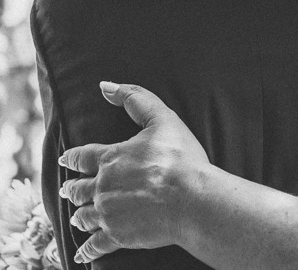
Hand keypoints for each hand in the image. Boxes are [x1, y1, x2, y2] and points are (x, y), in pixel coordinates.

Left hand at [59, 82, 208, 264]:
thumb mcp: (162, 118)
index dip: (73, 158)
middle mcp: (103, 186)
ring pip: (83, 215)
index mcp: (111, 158)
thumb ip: (135, 98)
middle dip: (72, 189)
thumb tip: (106, 85)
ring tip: (77, 217)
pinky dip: (86, 249)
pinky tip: (82, 252)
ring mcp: (108, 213)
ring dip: (78, 215)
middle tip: (68, 190)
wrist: (191, 197)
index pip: (83, 157)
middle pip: (78, 189)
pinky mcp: (117, 235)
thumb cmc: (180, 158)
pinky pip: (94, 245)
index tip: (65, 160)